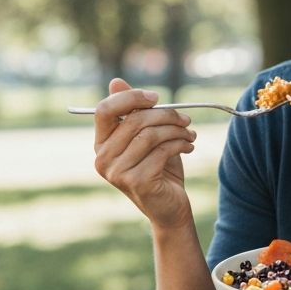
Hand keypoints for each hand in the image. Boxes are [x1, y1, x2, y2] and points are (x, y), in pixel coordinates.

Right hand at [93, 77, 197, 227]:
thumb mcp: (146, 136)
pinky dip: (180, 144)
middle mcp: (102, 158)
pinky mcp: (135, 182)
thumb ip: (132, 112)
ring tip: (190, 133)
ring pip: (150, 134)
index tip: (157, 98)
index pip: (105, 110)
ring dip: (176, 130)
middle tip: (186, 118)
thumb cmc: (159, 168)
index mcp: (101, 144)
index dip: (131, 97)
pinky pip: (161, 151)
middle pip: (134, 120)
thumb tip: (116, 81)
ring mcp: (116, 172)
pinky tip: (189, 146)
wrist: (170, 207)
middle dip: (166, 115)